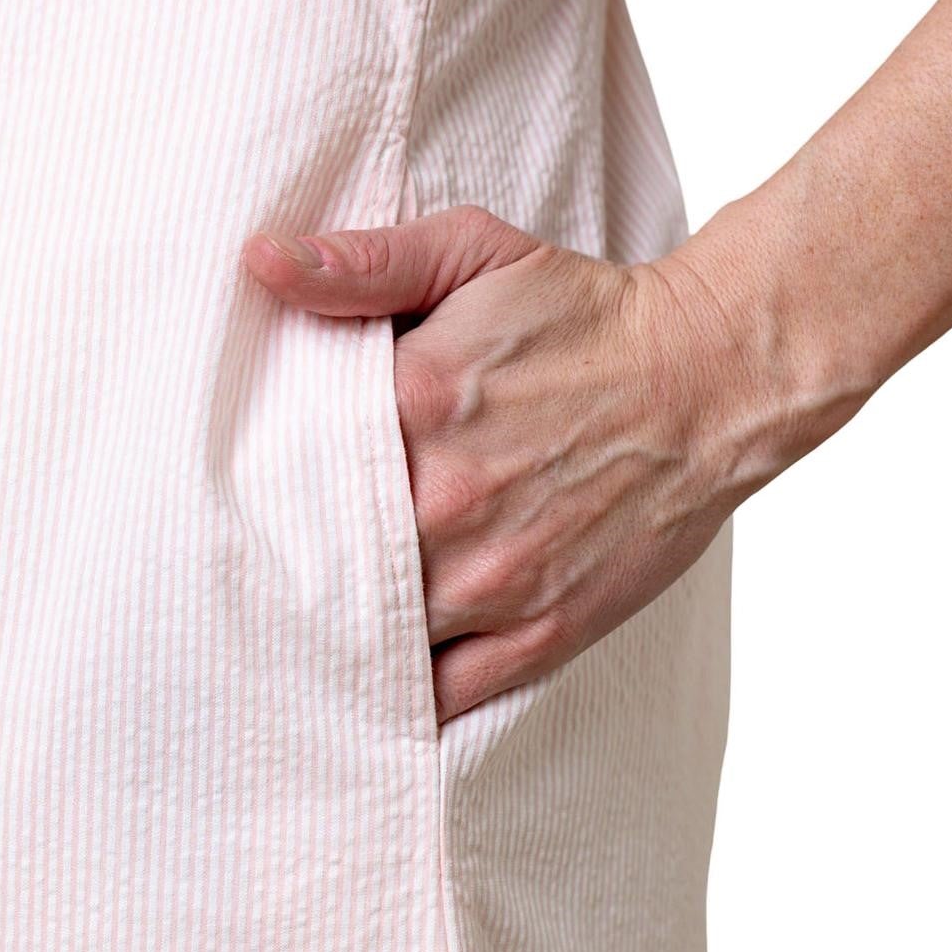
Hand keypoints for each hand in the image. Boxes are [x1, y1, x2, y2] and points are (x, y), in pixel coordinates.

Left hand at [243, 204, 805, 722]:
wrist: (710, 376)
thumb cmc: (584, 314)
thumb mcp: (473, 252)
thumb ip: (363, 265)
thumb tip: (260, 263)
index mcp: (414, 404)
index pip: (286, 465)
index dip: (256, 482)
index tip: (241, 490)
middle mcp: (444, 502)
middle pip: (318, 559)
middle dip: (286, 563)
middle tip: (251, 570)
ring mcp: (493, 579)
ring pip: (370, 638)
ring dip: (332, 635)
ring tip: (299, 628)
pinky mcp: (542, 633)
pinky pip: (440, 698)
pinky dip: (396, 699)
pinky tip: (365, 687)